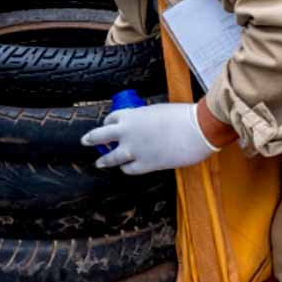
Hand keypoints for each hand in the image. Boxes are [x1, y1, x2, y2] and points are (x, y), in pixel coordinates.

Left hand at [81, 103, 219, 174]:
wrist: (196, 130)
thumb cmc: (182, 116)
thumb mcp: (158, 111)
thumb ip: (146, 120)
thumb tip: (144, 127)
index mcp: (130, 115)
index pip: (111, 119)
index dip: (108, 123)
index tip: (108, 125)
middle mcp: (126, 133)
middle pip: (100, 137)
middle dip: (91, 139)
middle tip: (84, 141)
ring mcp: (134, 150)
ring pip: (111, 158)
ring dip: (104, 160)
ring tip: (99, 163)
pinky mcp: (145, 164)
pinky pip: (129, 169)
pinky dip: (126, 168)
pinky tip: (125, 168)